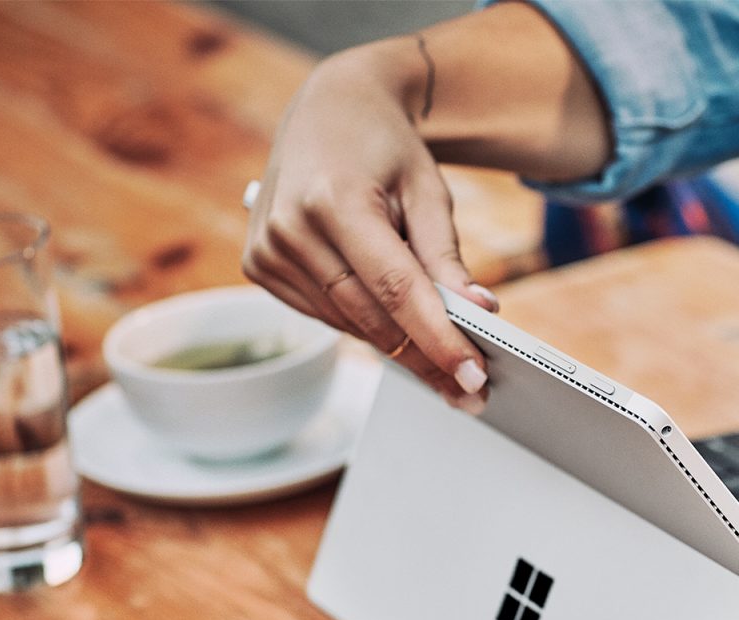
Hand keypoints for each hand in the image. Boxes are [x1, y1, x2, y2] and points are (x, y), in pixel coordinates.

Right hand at [242, 44, 494, 409]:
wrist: (330, 109)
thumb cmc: (386, 148)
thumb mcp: (429, 192)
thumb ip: (447, 257)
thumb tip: (478, 314)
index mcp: (334, 200)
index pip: (396, 289)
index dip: (437, 339)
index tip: (472, 377)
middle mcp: (291, 227)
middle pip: (371, 317)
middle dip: (425, 357)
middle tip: (472, 391)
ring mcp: (267, 250)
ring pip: (349, 324)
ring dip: (399, 347)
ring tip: (446, 366)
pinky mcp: (260, 265)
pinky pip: (326, 315)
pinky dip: (366, 326)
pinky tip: (398, 331)